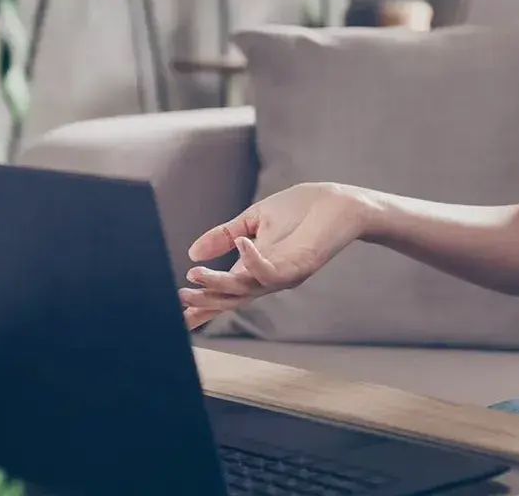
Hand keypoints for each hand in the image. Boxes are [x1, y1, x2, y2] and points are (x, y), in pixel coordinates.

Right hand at [180, 182, 374, 330]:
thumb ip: (224, 235)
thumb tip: (192, 252)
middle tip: (180, 300)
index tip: (178, 316)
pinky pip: (272, 271)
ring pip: (246, 289)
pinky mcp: (300, 266)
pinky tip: (240, 243)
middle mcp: (270, 279)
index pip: (225, 292)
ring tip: (194, 273)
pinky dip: (253, 260)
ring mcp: (285, 275)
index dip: (203, 306)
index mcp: (258, 270)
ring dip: (218, 283)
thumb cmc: (302, 209)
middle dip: (205, 302)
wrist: (340, 202)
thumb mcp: (253, 220)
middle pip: (232, 298)